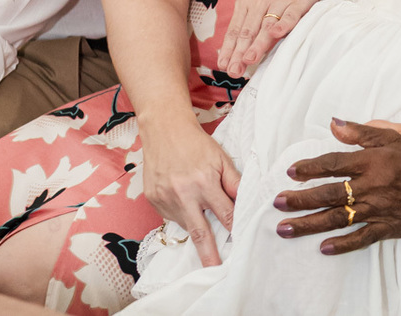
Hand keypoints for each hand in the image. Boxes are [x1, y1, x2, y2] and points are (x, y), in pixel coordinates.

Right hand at [141, 119, 240, 266]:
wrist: (164, 130)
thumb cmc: (197, 144)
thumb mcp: (222, 159)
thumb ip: (234, 183)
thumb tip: (248, 202)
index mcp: (204, 183)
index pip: (225, 214)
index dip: (235, 228)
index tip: (241, 243)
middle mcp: (183, 194)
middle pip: (200, 231)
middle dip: (209, 253)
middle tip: (215, 270)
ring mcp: (165, 199)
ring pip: (186, 223)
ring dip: (197, 224)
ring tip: (199, 208)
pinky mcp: (153, 201)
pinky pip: (172, 216)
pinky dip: (183, 214)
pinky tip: (185, 199)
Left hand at [218, 0, 333, 75]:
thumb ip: (250, 21)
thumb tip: (239, 49)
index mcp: (247, 1)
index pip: (235, 29)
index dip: (229, 49)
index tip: (224, 66)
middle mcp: (260, 0)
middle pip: (248, 30)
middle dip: (239, 52)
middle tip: (234, 70)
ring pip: (266, 25)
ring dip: (257, 43)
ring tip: (249, 60)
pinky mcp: (298, 0)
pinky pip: (290, 14)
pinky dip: (283, 24)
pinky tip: (276, 35)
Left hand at [273, 120, 400, 254]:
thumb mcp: (393, 138)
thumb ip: (361, 131)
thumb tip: (333, 123)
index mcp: (372, 162)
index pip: (333, 164)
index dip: (310, 168)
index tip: (291, 172)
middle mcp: (372, 187)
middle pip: (329, 194)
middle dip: (300, 200)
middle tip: (278, 203)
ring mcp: (378, 210)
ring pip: (337, 218)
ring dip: (309, 224)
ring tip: (285, 228)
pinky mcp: (386, 228)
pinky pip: (360, 239)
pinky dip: (341, 245)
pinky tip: (322, 248)